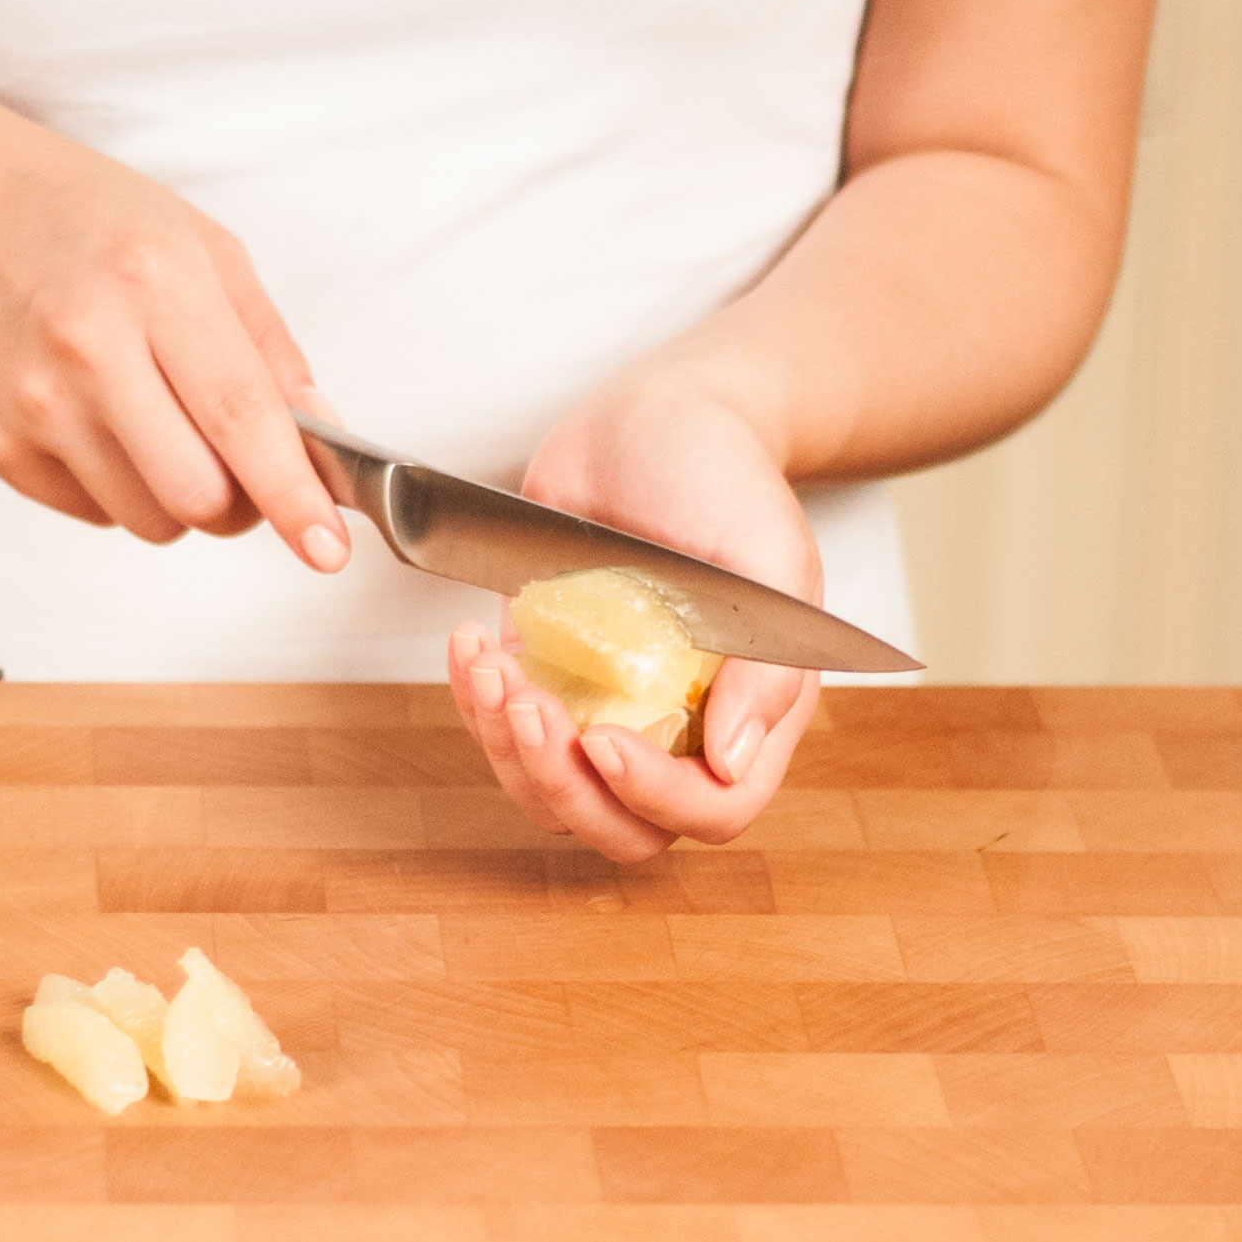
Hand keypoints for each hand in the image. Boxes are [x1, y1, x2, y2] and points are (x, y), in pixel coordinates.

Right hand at [0, 100, 349, 569]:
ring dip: (180, 499)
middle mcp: (87, 346)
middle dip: (240, 503)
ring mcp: (32, 402)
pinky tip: (101, 421)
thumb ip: (270, 348)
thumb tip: (323, 438)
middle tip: (241, 464)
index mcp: (154, 282)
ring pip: (150, 520)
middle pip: (198, 496)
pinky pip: (95, 514)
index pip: (241, 418)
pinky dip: (121, 489)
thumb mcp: (200, 247)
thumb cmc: (81, 217)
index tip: (328, 547)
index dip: (293, 496)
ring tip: (161, 425)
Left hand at [448, 377, 821, 860]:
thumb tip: (730, 761)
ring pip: (548, 790)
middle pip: (619, 825)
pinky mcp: (547, 672)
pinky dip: (474, 703)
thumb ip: (769, 667)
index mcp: (749, 712)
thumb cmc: (726, 476)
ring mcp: (604, 705)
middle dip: (561, 784)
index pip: (710, 809)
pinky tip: (472, 649)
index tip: (604, 739)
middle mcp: (675, 726)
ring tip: (493, 667)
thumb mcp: (769, 557)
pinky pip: (502, 728)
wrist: (657, 416)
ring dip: (506, 747)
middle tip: (530, 709)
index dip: (654, 797)